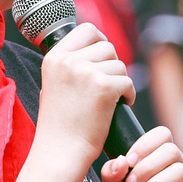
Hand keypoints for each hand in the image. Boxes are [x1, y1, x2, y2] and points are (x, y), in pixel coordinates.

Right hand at [36, 23, 135, 164]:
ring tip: (111, 99)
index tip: (103, 58)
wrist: (61, 151)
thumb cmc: (60, 124)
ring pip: (120, 64)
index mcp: (54, 57)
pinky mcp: (104, 87)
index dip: (100, 41)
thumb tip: (95, 44)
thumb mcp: (54, 84)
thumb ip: (70, 64)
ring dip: (120, 81)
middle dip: (112, 65)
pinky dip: (129, 95)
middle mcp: (68, 61)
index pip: (86, 30)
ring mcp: (86, 72)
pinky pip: (128, 82)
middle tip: (108, 85)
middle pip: (107, 46)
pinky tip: (120, 105)